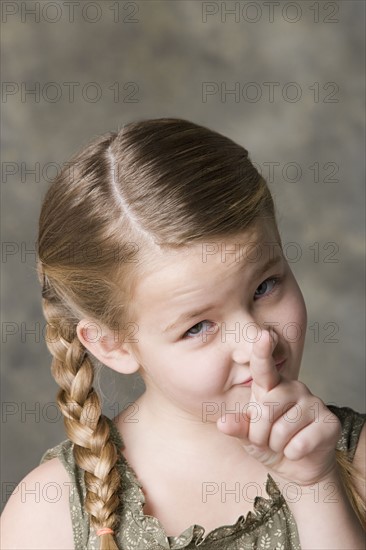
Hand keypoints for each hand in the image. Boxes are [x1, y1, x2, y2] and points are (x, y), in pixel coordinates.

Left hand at [216, 329, 340, 485]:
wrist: (298, 466)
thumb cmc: (269, 443)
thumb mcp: (248, 436)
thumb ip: (237, 427)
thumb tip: (223, 423)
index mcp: (271, 386)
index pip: (264, 367)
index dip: (262, 352)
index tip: (263, 335)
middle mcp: (293, 387)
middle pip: (265, 408)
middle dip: (259, 433)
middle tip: (266, 439)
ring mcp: (313, 403)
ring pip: (282, 429)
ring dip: (277, 445)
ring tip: (283, 444)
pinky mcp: (328, 422)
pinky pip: (300, 443)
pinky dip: (293, 454)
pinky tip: (299, 450)